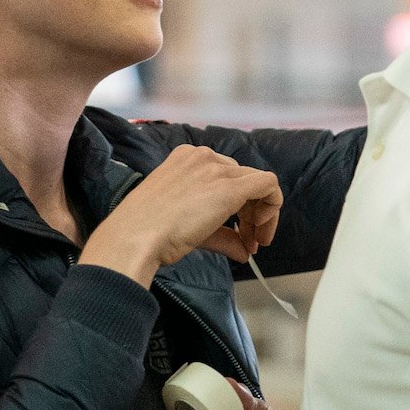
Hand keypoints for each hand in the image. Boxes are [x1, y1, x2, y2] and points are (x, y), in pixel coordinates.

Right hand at [81, 145, 281, 285]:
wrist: (136, 236)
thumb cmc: (151, 233)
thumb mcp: (189, 226)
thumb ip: (221, 236)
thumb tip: (243, 252)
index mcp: (186, 160)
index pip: (224, 178)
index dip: (238, 208)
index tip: (240, 232)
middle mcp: (203, 157)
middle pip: (243, 181)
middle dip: (250, 215)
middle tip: (250, 242)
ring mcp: (217, 168)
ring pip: (258, 184)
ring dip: (262, 215)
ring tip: (255, 242)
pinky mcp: (230, 184)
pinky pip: (268, 184)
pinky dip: (273, 206)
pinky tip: (260, 229)